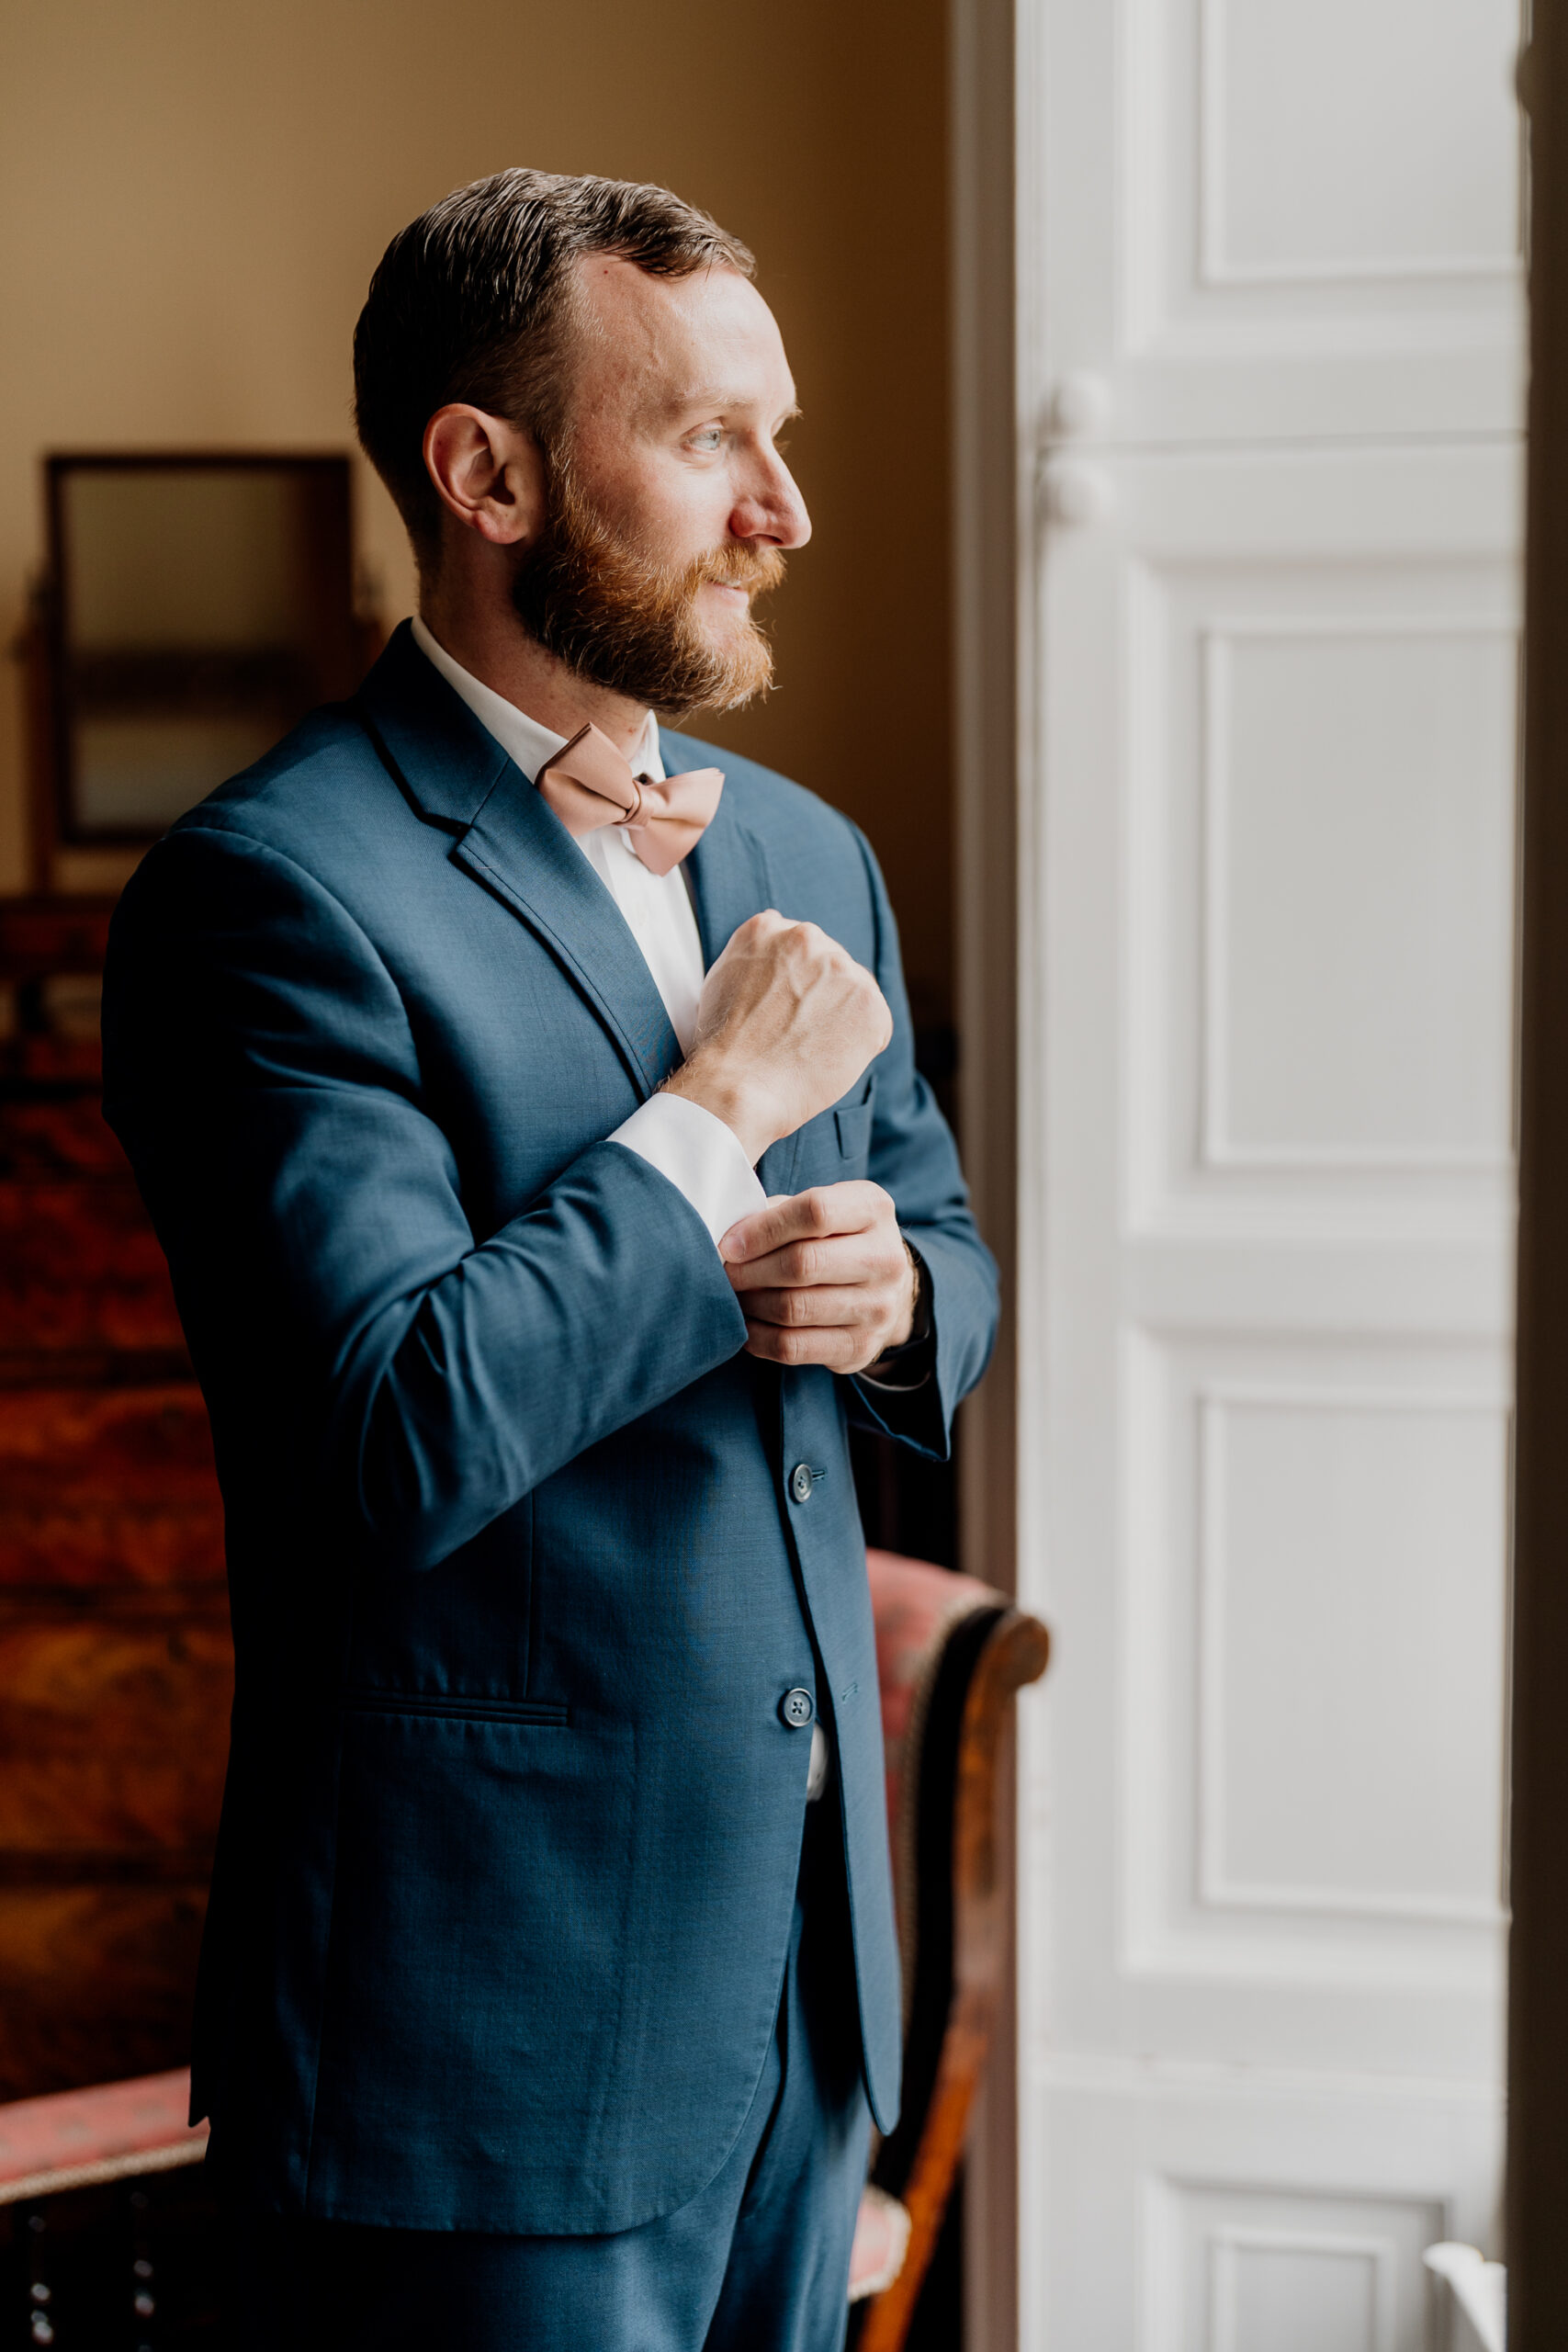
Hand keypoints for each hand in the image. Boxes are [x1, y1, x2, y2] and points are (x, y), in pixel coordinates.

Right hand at [664, 912, 891, 1164]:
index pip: (797, 947)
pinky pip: (875, 1024)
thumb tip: (775, 949)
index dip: (793, 984)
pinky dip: (860, 1045)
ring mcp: (841, 968)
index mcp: (767, 928)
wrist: (737, 1085)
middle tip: (794, 1034)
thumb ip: (755, 956)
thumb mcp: (723, 979)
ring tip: (808, 1048)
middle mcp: (805, 937)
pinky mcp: (869, 1002)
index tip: (782, 1011)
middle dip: (819, 996)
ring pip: (853, 992)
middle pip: (828, 965)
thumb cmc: (722, 1046)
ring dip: (840, 1017)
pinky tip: (827, 1059)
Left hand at [719, 1182, 916, 1373]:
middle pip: (803, 1264)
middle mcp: (885, 1258)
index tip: (731, 1244)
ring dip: (752, 1303)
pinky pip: (793, 1347)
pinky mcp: (861, 1346)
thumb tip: (730, 1241)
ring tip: (736, 1295)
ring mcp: (878, 1307)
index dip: (764, 1229)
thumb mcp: (820, 1208)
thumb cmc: (835, 1239)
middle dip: (750, 1270)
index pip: (815, 1212)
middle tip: (726, 1273)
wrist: (886, 1288)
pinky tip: (748, 1325)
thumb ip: (778, 1213)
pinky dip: (759, 1337)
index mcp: (872, 1209)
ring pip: (794, 1308)